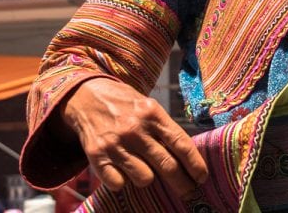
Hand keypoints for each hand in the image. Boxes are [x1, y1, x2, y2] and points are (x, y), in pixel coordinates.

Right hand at [61, 78, 208, 195]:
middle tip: (189, 191)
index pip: (181, 144)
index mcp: (152, 113)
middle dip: (182, 183)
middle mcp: (135, 129)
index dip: (195, 164)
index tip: (202, 178)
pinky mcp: (97, 156)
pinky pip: (119, 184)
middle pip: (167, 165)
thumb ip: (164, 129)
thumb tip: (187, 159)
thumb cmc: (124, 104)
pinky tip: (122, 170)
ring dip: (147, 178)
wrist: (85, 96)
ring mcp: (115, 144)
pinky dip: (123, 181)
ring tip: (143, 168)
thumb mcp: (148, 107)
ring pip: (145, 178)